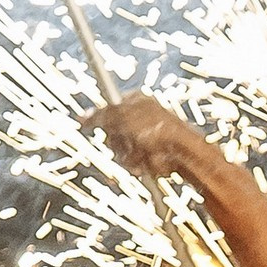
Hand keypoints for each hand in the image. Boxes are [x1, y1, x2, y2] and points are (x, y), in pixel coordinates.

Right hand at [87, 91, 215, 186]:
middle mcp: (141, 118)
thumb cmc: (158, 129)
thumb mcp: (122, 117)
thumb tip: (83, 116)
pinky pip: (133, 163)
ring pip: (120, 152)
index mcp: (135, 101)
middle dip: (116, 142)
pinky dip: (138, 164)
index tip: (87, 125)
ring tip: (141, 152)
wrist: (183, 152)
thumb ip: (100, 116)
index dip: (99, 119)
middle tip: (128, 140)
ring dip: (127, 155)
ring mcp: (146, 138)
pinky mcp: (151, 155)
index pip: (107, 109)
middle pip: (111, 133)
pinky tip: (148, 161)